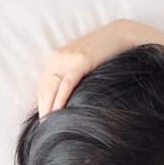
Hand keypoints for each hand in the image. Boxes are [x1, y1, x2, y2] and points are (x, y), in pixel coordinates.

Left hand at [37, 19, 163, 117]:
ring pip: (51, 87)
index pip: (42, 86)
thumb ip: (73, 76)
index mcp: (56, 58)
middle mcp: (58, 57)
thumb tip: (68, 99)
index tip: (44, 122)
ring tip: (50, 126)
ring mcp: (68, 58)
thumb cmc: (105, 53)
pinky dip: (60, 98)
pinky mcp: (81, 61)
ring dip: (49, 108)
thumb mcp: (84, 63)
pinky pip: (66, 83)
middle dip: (43, 109)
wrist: (122, 34)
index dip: (41, 105)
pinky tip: (58, 112)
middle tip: (45, 130)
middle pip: (44, 89)